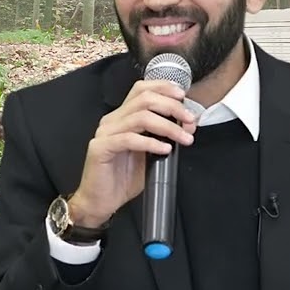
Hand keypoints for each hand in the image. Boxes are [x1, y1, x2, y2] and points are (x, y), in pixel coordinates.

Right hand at [70, 80, 197, 226]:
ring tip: (183, 138)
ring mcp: (105, 133)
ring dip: (167, 126)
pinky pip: (129, 139)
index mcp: (122, 117)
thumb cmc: (124, 178)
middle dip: (172, 107)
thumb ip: (165, 137)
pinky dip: (151, 142)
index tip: (183, 96)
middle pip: (144, 100)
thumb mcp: (150, 153)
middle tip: (189, 120)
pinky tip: (165, 149)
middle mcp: (112, 120)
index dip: (163, 87)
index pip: (141, 90)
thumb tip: (187, 125)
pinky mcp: (100, 148)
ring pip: (140, 117)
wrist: (101, 202)